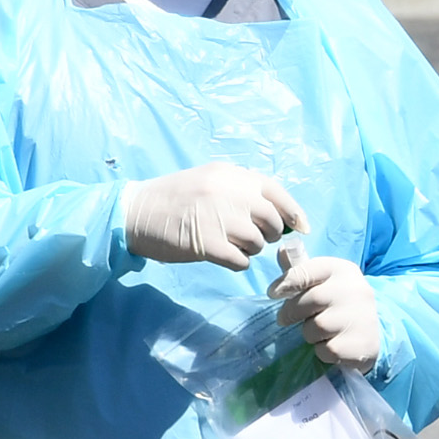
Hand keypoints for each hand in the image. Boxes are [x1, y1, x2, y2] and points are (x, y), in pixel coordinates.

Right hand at [122, 162, 305, 269]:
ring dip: (250, 249)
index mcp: (231, 175)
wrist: (136, 213)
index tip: (301, 227)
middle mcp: (228, 192)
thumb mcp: (210, 181)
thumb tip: (283, 216)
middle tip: (253, 237)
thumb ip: (242, 191)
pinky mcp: (208, 243)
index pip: (276, 192)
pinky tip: (223, 256)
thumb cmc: (176, 199)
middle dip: (269, 234)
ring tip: (230, 243)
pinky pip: (241, 261)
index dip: (293, 213)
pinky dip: (237, 262)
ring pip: (258, 243)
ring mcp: (219, 218)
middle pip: (272, 221)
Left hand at [269, 248, 381, 370]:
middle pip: (311, 300)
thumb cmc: (338, 303)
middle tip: (285, 319)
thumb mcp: (322, 282)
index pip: (307, 271)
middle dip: (292, 312)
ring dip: (309, 334)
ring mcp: (362, 317)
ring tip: (317, 333)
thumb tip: (281, 251)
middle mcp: (356, 290)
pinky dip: (322, 352)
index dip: (286, 282)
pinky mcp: (361, 344)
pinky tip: (331, 345)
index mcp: (343, 270)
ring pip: (317, 327)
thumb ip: (301, 270)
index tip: (273, 293)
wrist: (372, 331)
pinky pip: (327, 350)